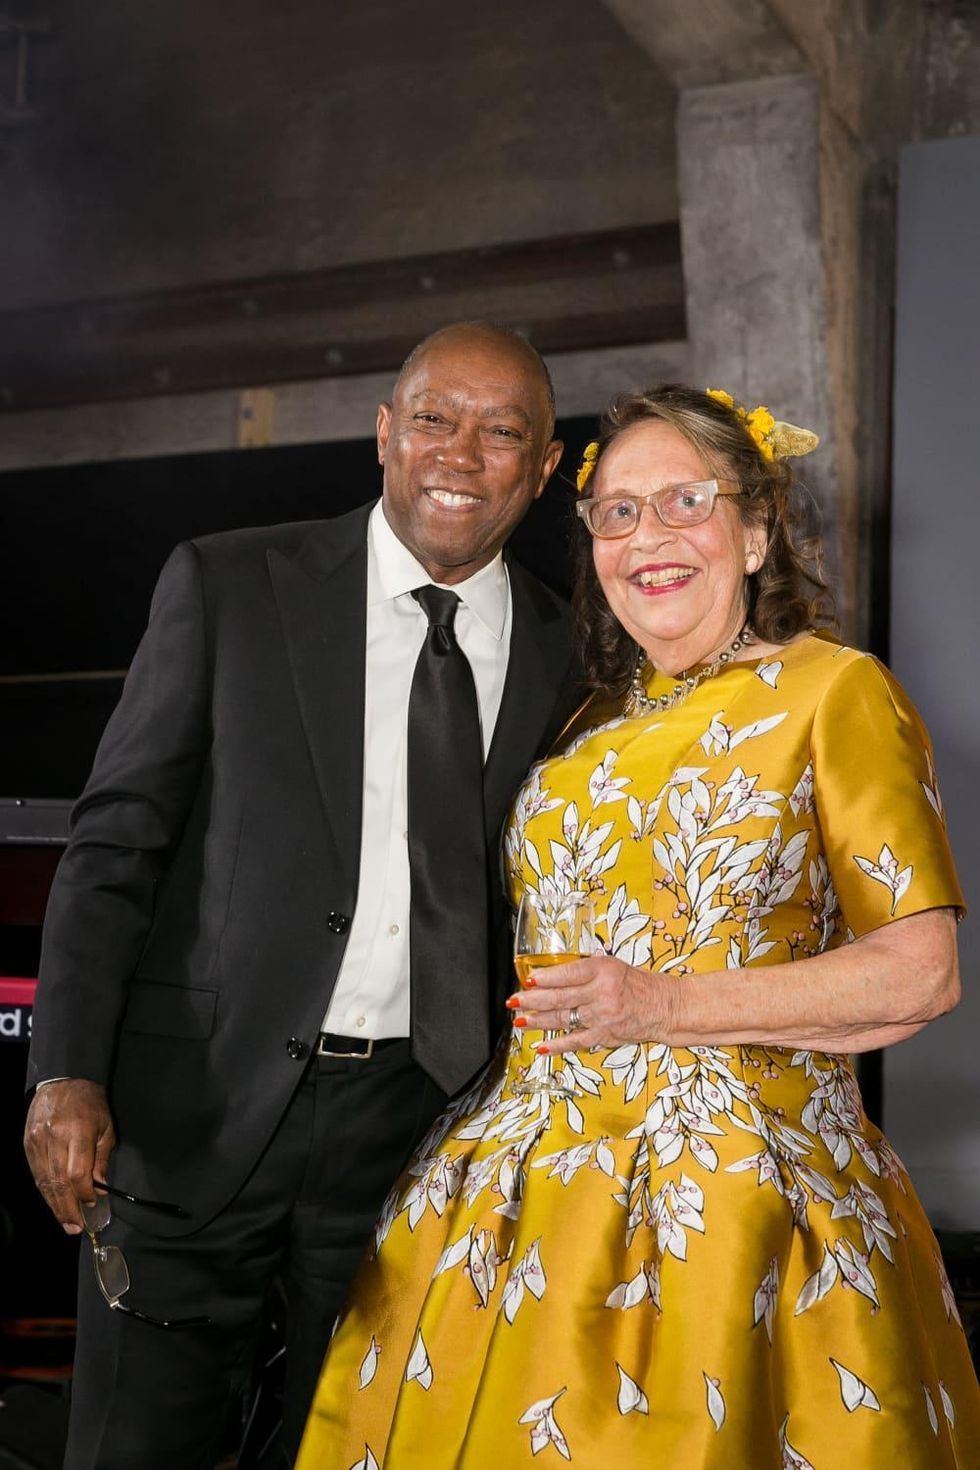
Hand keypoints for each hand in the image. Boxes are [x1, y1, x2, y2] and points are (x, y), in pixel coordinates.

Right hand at [24, 1079, 115, 1234]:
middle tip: (74, 1227)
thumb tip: (99, 1188)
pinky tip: (53, 1202)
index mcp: (77, 1132)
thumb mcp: (106, 1127)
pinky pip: (36, 1173)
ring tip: (64, 1222)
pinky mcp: (28, 1144)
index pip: (78, 1173)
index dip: (85, 1193)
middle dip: (67, 1208)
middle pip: (58, 1182)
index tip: (93, 1203)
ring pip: (44, 1181)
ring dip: (54, 1205)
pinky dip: (45, 1191)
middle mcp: (54, 1138)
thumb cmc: (90, 1103)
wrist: (63, 1080)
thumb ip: (101, 1158)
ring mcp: (38, 1141)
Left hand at [508, 954, 674, 1053]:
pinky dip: (557, 1045)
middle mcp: (603, 992)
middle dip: (533, 1000)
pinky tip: (541, 1046)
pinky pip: (576, 1041)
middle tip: (514, 1000)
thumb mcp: (611, 966)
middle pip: (561, 998)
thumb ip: (583, 971)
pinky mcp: (605, 1035)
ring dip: (538, 1021)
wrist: (665, 1006)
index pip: (568, 974)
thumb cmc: (636, 984)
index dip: (546, 978)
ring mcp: (603, 1016)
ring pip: (564, 1019)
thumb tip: (549, 977)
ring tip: (520, 1020)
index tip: (528, 979)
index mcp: (603, 970)